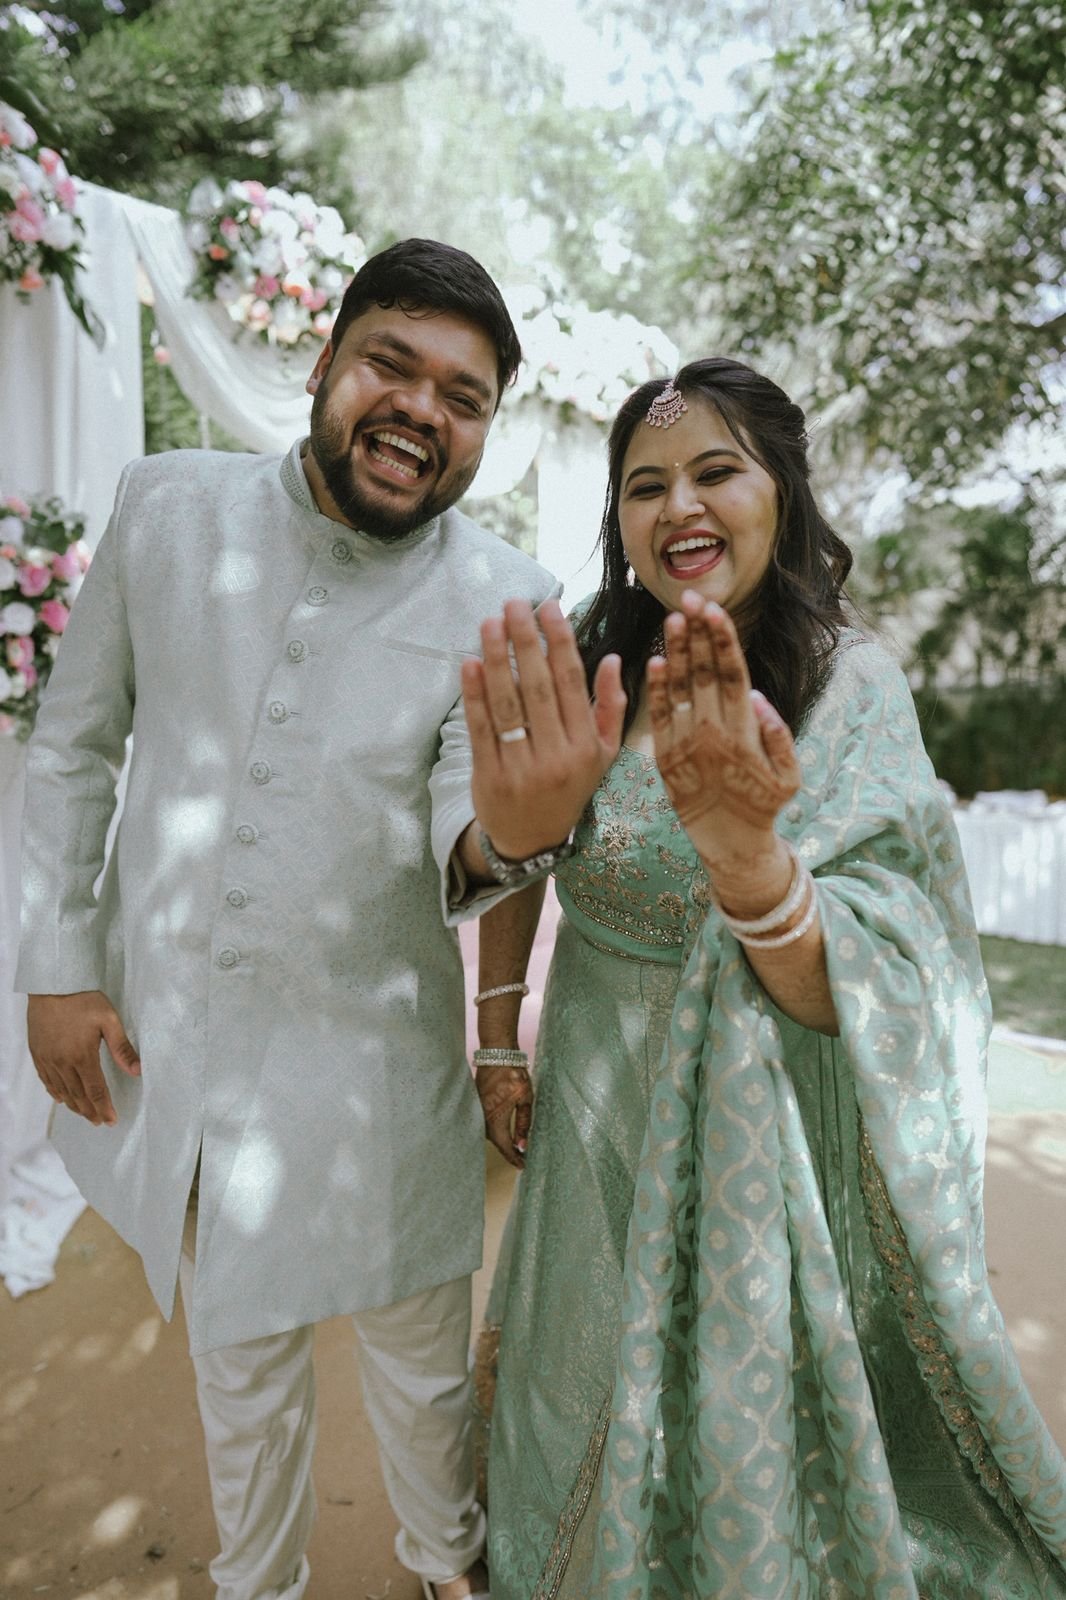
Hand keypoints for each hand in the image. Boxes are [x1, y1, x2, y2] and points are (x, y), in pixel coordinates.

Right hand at [27, 991, 140, 1125]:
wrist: (52, 985)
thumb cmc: (83, 999)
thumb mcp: (109, 1020)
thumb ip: (122, 1048)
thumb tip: (138, 1071)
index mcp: (82, 1056)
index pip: (95, 1091)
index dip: (104, 1108)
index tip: (111, 1121)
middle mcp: (62, 1063)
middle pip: (78, 1095)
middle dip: (90, 1111)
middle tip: (99, 1122)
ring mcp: (47, 1059)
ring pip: (61, 1091)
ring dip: (74, 1105)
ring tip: (85, 1114)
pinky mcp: (37, 1053)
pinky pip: (46, 1080)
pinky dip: (55, 1092)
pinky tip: (62, 1098)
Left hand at [462, 598, 626, 860]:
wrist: (532, 841)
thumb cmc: (569, 787)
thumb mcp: (603, 755)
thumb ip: (610, 707)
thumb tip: (612, 658)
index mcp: (586, 747)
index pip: (572, 685)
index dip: (560, 643)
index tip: (549, 607)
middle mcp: (556, 758)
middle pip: (538, 689)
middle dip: (526, 642)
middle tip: (514, 604)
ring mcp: (521, 770)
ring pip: (508, 705)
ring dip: (496, 659)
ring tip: (489, 623)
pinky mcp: (489, 778)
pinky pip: (481, 730)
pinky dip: (474, 695)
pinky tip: (469, 663)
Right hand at [477, 1063, 532, 1168]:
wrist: (497, 1054)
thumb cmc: (514, 1074)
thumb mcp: (525, 1099)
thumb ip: (524, 1124)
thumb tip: (522, 1146)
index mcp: (496, 1119)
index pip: (505, 1147)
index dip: (514, 1158)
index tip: (523, 1165)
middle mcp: (484, 1118)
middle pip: (495, 1142)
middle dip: (507, 1151)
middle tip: (521, 1159)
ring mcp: (478, 1111)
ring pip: (488, 1133)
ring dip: (500, 1141)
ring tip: (513, 1146)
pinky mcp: (476, 1104)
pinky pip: (484, 1123)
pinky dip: (493, 1130)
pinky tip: (501, 1130)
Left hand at [649, 595, 800, 883]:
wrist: (731, 846)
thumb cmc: (763, 805)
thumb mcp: (788, 774)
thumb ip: (777, 733)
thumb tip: (756, 694)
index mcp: (745, 733)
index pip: (733, 674)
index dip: (722, 639)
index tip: (713, 609)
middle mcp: (713, 735)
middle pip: (705, 673)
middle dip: (698, 634)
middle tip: (687, 598)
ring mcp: (687, 747)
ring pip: (680, 690)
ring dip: (676, 652)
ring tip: (672, 619)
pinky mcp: (665, 760)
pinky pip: (658, 719)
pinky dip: (656, 690)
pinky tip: (654, 661)